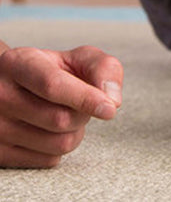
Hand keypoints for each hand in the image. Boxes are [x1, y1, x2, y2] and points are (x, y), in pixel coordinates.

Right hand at [0, 44, 122, 167]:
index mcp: (18, 63)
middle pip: (61, 119)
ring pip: (58, 143)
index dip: (85, 98)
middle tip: (80, 102)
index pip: (53, 85)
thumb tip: (113, 100)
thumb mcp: (75, 58)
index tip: (110, 108)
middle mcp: (0, 95)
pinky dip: (61, 146)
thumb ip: (102, 68)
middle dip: (84, 112)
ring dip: (76, 131)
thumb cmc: (51, 70)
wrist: (9, 86)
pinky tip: (50, 130)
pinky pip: (49, 160)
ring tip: (65, 113)